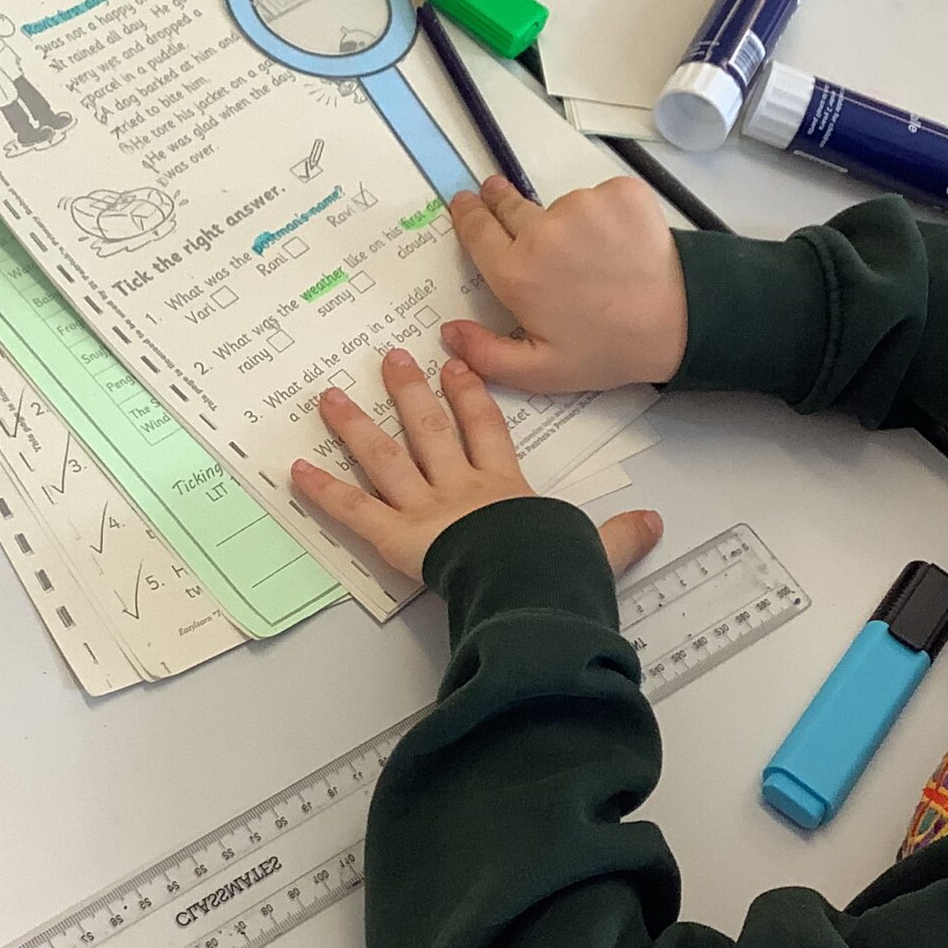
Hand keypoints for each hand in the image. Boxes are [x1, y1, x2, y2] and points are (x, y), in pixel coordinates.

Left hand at [291, 347, 662, 580]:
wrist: (532, 588)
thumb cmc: (558, 571)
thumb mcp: (597, 550)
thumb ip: (620, 536)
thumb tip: (654, 522)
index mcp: (505, 488)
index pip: (487, 430)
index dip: (471, 396)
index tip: (456, 364)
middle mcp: (461, 488)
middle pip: (430, 430)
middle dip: (410, 393)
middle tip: (389, 360)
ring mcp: (426, 509)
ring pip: (385, 458)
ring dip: (355, 427)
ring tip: (328, 398)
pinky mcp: (397, 538)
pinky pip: (353, 512)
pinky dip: (323, 493)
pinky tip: (293, 471)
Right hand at [439, 176, 687, 394]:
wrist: (681, 321)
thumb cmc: (610, 349)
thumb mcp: (541, 371)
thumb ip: (485, 355)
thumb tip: (449, 332)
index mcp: (517, 274)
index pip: (476, 230)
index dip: (468, 213)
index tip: (466, 202)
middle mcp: (542, 232)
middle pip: (508, 205)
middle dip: (502, 202)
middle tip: (501, 198)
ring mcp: (582, 205)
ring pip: (558, 205)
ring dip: (566, 222)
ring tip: (590, 256)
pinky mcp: (618, 192)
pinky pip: (598, 195)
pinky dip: (604, 213)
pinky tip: (617, 244)